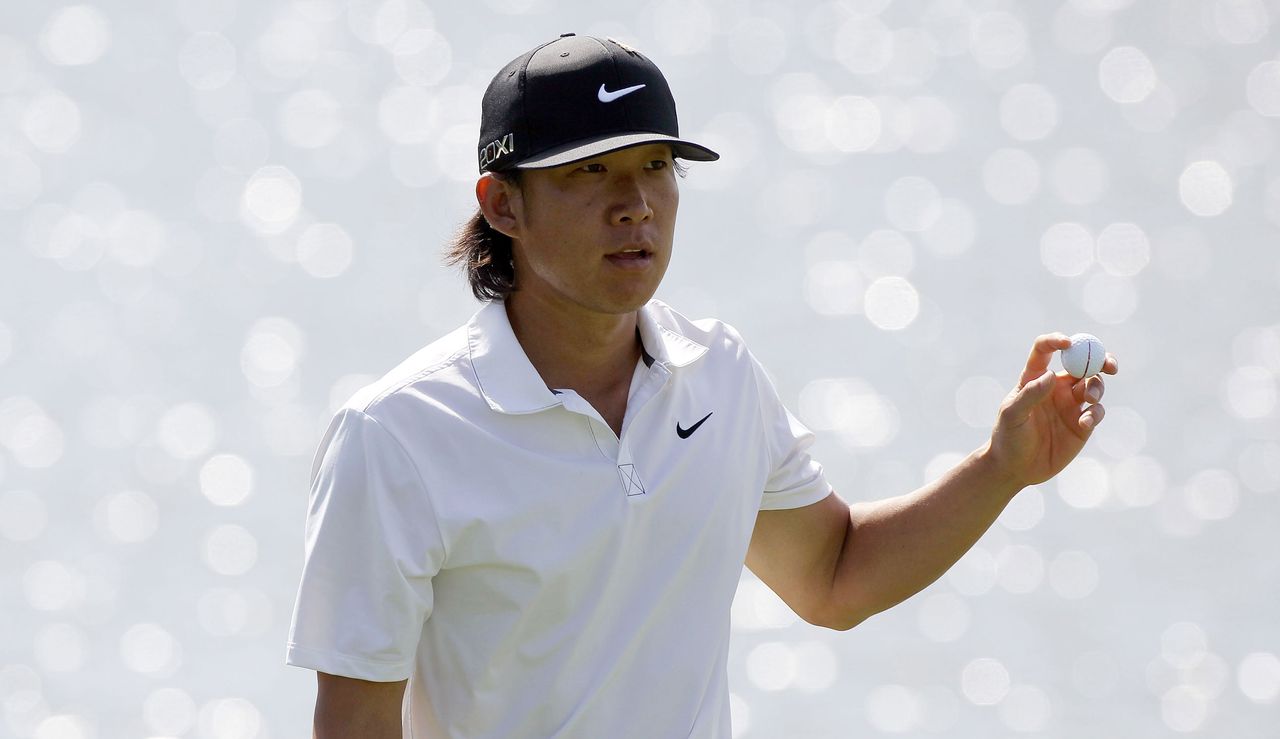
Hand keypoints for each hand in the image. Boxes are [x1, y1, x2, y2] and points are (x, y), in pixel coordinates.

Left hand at [984, 333, 1118, 488]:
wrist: (1016, 468)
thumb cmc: (1008, 437)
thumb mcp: (1012, 415)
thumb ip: (1030, 395)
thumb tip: (1051, 375)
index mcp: (1035, 378)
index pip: (1045, 350)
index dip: (1057, 341)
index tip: (1068, 342)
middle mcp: (1056, 387)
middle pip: (1082, 363)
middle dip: (1099, 358)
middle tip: (1109, 364)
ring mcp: (1071, 404)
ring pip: (1094, 385)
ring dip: (1097, 387)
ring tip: (1089, 400)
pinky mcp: (1082, 423)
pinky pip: (1096, 411)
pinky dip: (1095, 413)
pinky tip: (1084, 423)